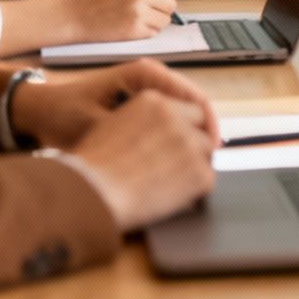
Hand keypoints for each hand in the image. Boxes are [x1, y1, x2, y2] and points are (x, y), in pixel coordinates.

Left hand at [10, 60, 219, 150]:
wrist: (40, 112)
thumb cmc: (65, 115)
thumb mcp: (99, 127)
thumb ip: (134, 136)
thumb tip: (171, 150)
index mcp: (147, 74)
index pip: (195, 97)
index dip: (208, 126)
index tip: (213, 152)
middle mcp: (153, 77)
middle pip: (196, 105)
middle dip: (204, 134)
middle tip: (208, 165)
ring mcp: (149, 89)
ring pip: (186, 114)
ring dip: (192, 137)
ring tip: (194, 165)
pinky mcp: (143, 102)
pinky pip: (171, 118)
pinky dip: (177, 136)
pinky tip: (175, 158)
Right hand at [67, 91, 217, 231]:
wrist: (92, 193)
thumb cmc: (91, 167)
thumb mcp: (110, 126)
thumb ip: (139, 122)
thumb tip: (152, 132)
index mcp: (153, 102)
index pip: (187, 109)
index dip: (184, 127)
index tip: (180, 140)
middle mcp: (176, 118)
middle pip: (201, 129)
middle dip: (193, 145)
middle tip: (178, 165)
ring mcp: (190, 144)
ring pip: (206, 153)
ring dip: (194, 166)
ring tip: (172, 182)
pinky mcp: (199, 172)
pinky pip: (207, 180)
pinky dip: (194, 190)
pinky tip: (175, 197)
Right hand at [68, 0, 180, 39]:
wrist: (73, 16)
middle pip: (170, 3)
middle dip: (163, 9)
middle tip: (150, 12)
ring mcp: (137, 11)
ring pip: (165, 20)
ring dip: (156, 22)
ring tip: (138, 20)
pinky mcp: (134, 29)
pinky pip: (154, 32)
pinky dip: (147, 32)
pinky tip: (132, 28)